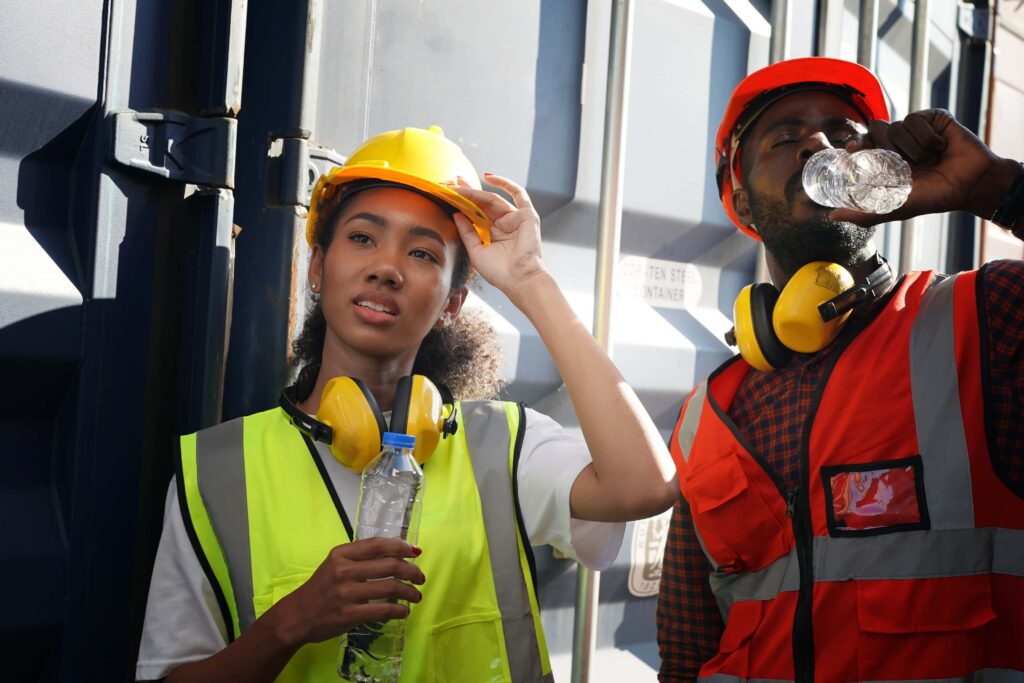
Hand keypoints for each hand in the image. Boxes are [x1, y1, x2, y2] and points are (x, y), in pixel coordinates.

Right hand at [270, 537, 424, 645]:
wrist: (297, 616)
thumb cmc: (320, 589)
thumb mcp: (334, 564)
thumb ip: (360, 557)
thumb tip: (396, 553)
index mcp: (341, 554)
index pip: (378, 544)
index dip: (401, 546)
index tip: (415, 552)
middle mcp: (344, 570)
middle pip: (390, 565)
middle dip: (412, 571)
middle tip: (420, 577)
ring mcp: (347, 593)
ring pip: (390, 587)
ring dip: (410, 592)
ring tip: (416, 596)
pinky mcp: (350, 614)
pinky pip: (383, 610)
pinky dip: (399, 611)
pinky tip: (404, 612)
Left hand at [449, 173, 547, 295]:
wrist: (520, 280)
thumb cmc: (500, 272)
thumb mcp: (476, 251)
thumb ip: (467, 232)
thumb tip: (456, 214)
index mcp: (493, 233)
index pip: (475, 213)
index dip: (461, 203)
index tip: (446, 194)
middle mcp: (503, 224)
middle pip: (482, 203)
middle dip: (465, 192)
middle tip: (448, 182)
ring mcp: (515, 218)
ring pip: (492, 199)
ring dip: (475, 191)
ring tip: (458, 184)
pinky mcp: (526, 215)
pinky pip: (518, 193)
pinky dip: (505, 183)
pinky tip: (488, 177)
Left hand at [832, 109, 1018, 225]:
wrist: (971, 184)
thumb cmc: (934, 197)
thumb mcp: (895, 207)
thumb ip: (864, 212)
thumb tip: (832, 217)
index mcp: (886, 159)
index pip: (862, 144)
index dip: (856, 144)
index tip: (852, 150)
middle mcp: (898, 142)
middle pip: (875, 130)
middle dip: (886, 148)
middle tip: (901, 163)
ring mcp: (915, 129)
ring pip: (895, 126)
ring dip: (911, 149)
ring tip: (928, 161)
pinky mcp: (932, 118)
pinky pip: (915, 119)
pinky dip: (926, 137)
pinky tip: (939, 148)